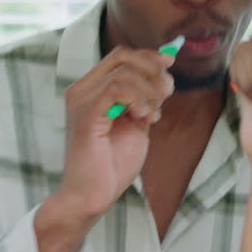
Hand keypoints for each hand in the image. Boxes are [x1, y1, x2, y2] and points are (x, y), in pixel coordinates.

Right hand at [51, 46, 175, 221]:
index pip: (120, 56)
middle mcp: (81, 90)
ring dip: (149, 91)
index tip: (170, 64)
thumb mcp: (135, 124)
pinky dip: (138, 99)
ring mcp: (81, 102)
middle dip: (153, 72)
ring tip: (151, 116)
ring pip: (123, 73)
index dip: (149, 56)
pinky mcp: (85, 117)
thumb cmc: (112, 164)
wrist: (92, 196)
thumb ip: (145, 101)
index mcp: (91, 89)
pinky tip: (144, 118)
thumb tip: (164, 76)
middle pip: (123, 57)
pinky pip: (115, 90)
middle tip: (167, 94)